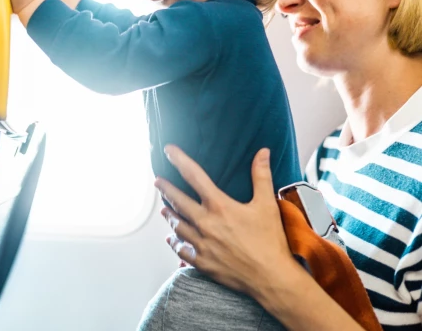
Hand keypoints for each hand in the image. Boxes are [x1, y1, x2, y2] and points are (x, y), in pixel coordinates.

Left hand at [155, 146, 298, 297]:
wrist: (271, 278)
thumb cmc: (270, 242)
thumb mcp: (267, 204)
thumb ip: (261, 175)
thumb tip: (263, 152)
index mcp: (219, 206)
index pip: (194, 176)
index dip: (179, 160)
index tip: (168, 150)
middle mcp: (205, 223)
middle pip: (177, 201)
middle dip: (165, 189)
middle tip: (158, 182)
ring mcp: (201, 244)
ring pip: (176, 225)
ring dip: (169, 216)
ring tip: (164, 210)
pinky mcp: (202, 262)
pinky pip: (181, 249)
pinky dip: (174, 242)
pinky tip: (171, 239)